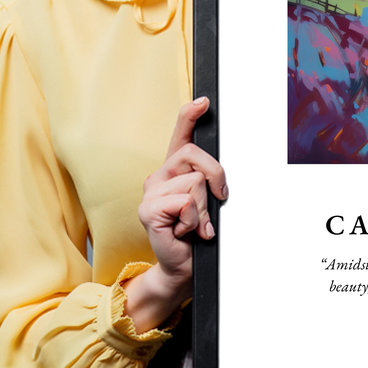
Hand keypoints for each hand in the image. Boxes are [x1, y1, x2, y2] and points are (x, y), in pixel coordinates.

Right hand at [123, 97, 227, 331]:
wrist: (183, 266)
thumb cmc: (197, 234)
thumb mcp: (208, 202)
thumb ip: (209, 182)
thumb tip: (219, 174)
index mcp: (174, 171)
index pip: (180, 135)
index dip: (190, 115)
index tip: (204, 101)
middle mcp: (159, 176)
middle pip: (195, 155)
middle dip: (216, 177)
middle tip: (216, 201)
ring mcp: (150, 192)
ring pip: (195, 182)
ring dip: (204, 208)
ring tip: (195, 224)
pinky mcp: (148, 210)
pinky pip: (185, 202)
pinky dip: (194, 220)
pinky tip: (185, 231)